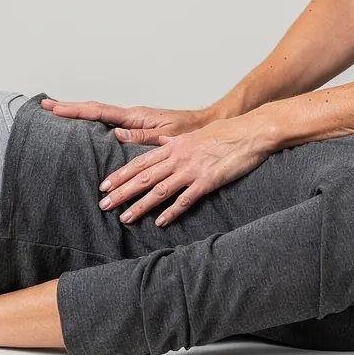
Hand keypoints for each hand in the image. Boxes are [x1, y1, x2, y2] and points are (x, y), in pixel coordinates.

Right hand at [40, 97, 213, 143]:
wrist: (206, 125)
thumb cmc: (189, 131)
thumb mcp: (166, 137)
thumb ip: (141, 136)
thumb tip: (115, 134)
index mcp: (135, 117)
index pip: (99, 112)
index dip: (75, 110)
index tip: (54, 108)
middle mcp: (131, 116)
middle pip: (94, 109)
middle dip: (69, 107)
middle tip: (45, 106)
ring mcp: (132, 120)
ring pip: (99, 114)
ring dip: (78, 113)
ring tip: (57, 112)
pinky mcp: (136, 126)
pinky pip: (108, 121)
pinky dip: (92, 120)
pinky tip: (85, 125)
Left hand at [97, 115, 272, 225]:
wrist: (250, 132)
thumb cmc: (225, 132)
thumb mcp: (194, 135)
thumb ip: (176, 142)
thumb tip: (162, 144)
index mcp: (173, 147)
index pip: (139, 163)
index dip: (120, 175)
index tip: (104, 185)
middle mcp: (177, 158)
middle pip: (143, 177)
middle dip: (121, 192)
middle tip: (103, 205)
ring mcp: (191, 170)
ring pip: (159, 190)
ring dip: (140, 205)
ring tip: (124, 218)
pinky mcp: (207, 181)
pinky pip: (185, 199)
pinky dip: (171, 211)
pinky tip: (160, 222)